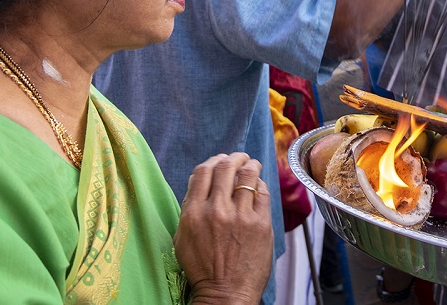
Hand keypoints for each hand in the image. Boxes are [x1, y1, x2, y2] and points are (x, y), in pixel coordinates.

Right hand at [174, 153, 273, 304]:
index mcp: (193, 213)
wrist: (226, 293)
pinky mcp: (261, 223)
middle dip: (234, 157)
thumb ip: (191, 207)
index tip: (220, 160)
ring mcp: (240, 216)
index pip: (203, 171)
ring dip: (250, 164)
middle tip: (239, 157)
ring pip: (248, 174)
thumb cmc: (203, 268)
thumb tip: (202, 182)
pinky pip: (263, 191)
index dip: (213, 160)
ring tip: (252, 164)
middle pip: (226, 167)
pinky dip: (261, 183)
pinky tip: (259, 184)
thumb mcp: (183, 237)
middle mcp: (216, 210)